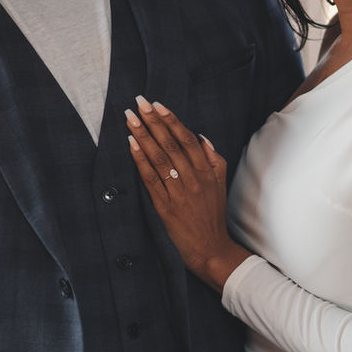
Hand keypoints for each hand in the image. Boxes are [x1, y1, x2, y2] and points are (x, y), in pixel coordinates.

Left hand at [127, 96, 250, 291]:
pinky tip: (131, 146)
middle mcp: (193, 179)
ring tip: (130, 119)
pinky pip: (151, 180)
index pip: (187, 139)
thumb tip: (201, 137)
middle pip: (170, 144)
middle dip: (153, 121)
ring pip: (159, 159)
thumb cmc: (213, 215)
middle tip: (138, 103)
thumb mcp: (221, 184)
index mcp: (206, 171)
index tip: (157, 105)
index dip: (171, 120)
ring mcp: (179, 193)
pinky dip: (140, 161)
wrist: (211, 248)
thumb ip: (213, 160)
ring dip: (143, 136)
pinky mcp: (165, 207)